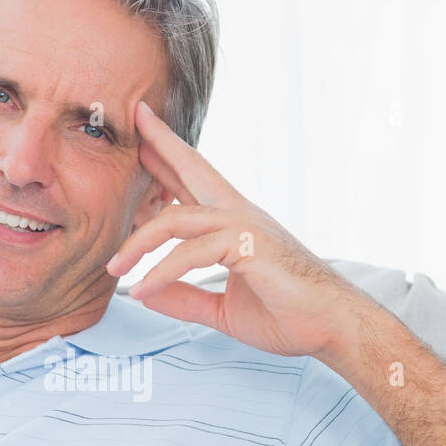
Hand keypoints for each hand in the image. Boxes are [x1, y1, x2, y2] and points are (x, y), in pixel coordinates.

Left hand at [106, 101, 367, 359]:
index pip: (196, 181)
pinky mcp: (250, 247)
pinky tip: (143, 290)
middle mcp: (240, 215)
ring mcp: (246, 226)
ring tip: (114, 268)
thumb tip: (145, 293)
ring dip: (139, 243)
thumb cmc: (288, 315)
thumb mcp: (222, 309)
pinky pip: (192, 253)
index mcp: (236, 224)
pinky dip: (163, 272)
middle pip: (192, 170)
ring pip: (178, 219)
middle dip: (161, 144)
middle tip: (134, 117)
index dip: (169, 157)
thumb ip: (185, 298)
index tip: (144, 138)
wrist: (331, 328)